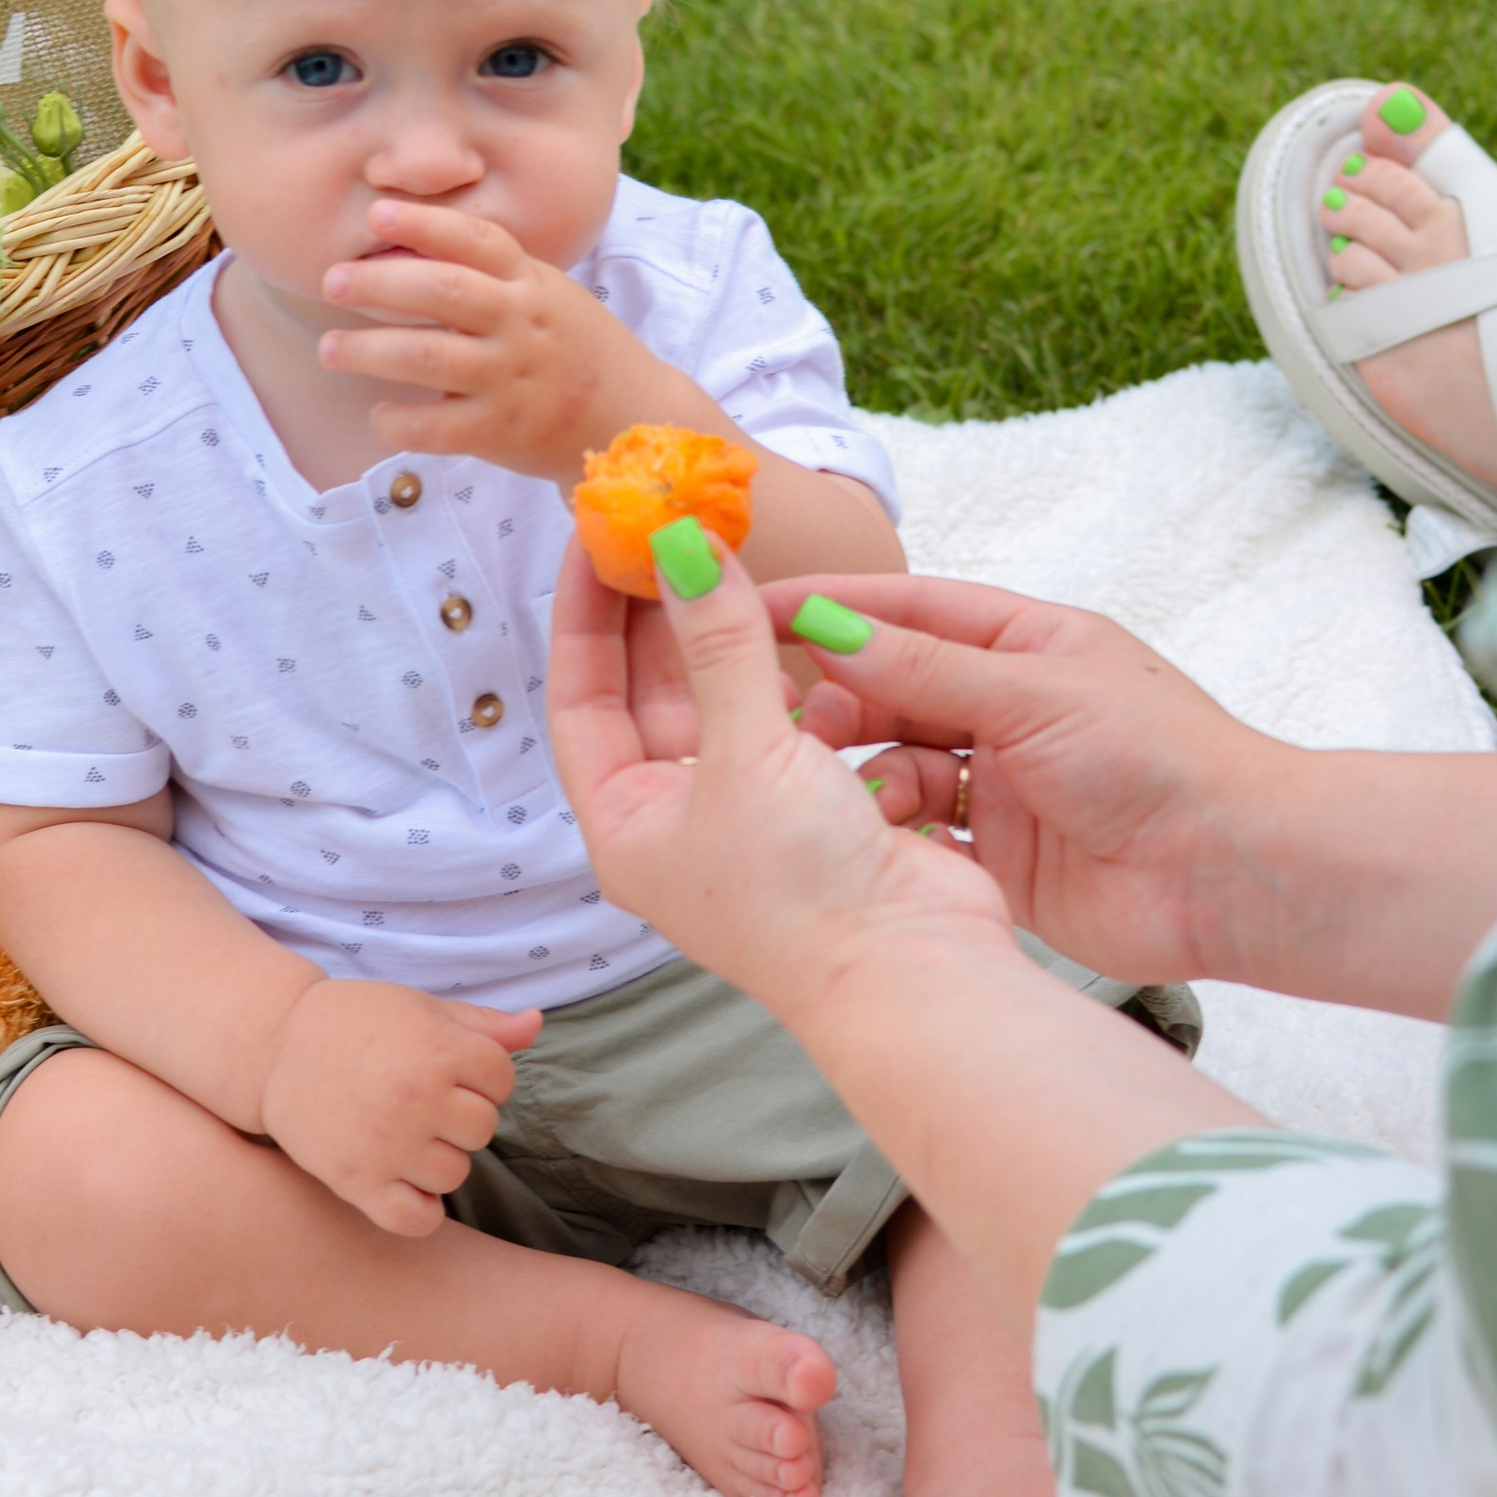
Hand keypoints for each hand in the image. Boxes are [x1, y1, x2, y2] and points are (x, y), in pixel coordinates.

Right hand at [256, 977, 541, 1235]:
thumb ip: (483, 1023)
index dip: (481, 1073)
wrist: (274, 1045)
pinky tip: (406, 1185)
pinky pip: (416, 1220)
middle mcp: (418, 1099)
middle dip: (460, 1114)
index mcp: (438, 1049)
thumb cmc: (356, 1022)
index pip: (503, 1079)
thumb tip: (535, 1024)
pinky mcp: (357, 1182)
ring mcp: (389, 1146)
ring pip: (455, 1174)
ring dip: (438, 1159)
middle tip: (419, 1101)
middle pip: (483, 1128)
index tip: (447, 1067)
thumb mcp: (421, 1008)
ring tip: (404, 1134)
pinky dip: (420, 1211)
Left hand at [318, 198, 656, 480]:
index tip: (376, 213)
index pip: (477, 239)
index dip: (424, 222)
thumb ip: (494, 275)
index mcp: (531, 283)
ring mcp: (512, 378)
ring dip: (370, 349)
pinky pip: (439, 427)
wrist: (631, 418)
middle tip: (332, 281)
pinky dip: (400, 421)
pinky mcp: (504, 431)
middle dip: (379, 282)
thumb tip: (409, 248)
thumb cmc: (575, 350)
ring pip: (430, 356)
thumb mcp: (548, 295)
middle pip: (443, 290)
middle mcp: (521, 324)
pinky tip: (379, 415)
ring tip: (330, 347)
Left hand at [546, 539, 1024, 1025]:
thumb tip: (681, 548)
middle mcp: (677, 818)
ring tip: (723, 548)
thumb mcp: (748, 752)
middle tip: (663, 522)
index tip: (596, 537)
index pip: (580, 698)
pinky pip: (785, 718)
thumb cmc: (805, 894)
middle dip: (655, 608)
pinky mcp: (814, 805)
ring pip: (720, 697)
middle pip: (648, 691)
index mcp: (626, 823)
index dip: (584, 614)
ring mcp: (746, 813)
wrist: (915, 974)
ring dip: (722, 629)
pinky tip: (790, 614)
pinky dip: (785, 668)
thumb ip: (718, 643)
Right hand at [774, 574, 1281, 989]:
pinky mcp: (998, 852)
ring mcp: (1002, 782)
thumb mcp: (1034, 695)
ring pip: (898, 762)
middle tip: (785, 720)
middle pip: (893, 688)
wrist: (1230, 874)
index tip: (753, 606)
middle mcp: (1008, 708)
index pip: (909, 611)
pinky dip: (890, 832)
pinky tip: (868, 837)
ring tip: (834, 788)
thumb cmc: (1161, 760)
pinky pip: (920, 832)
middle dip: (837, 699)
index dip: (831, 606)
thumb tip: (832, 629)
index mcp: (1027, 644)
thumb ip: (928, 669)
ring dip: (864, 771)